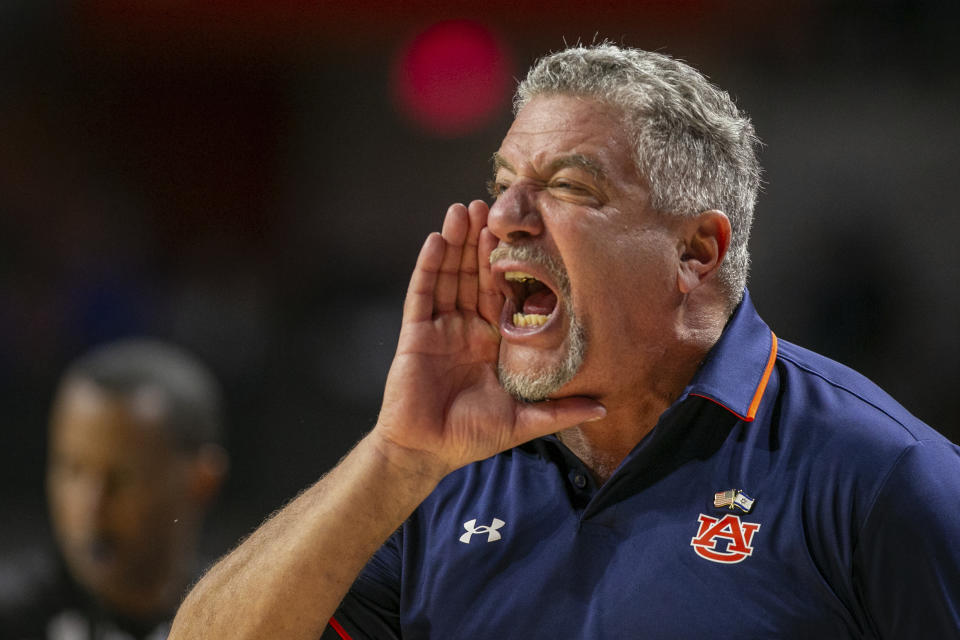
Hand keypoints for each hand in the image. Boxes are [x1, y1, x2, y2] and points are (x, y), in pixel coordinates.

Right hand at [373, 200, 604, 478]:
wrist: (426, 451)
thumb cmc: (471, 437)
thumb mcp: (524, 422)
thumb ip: (561, 411)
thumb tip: (606, 406)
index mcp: (495, 340)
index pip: (504, 292)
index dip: (511, 263)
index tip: (522, 233)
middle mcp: (469, 327)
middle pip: (475, 274)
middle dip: (481, 240)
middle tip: (492, 205)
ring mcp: (441, 327)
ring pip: (449, 275)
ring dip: (455, 242)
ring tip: (464, 209)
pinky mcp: (416, 333)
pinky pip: (422, 293)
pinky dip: (428, 266)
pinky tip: (436, 240)